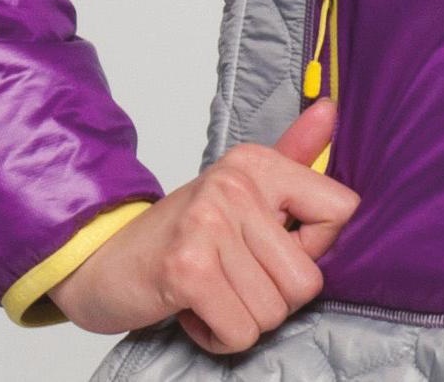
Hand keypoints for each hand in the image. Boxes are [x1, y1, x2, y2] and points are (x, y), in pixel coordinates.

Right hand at [53, 97, 357, 352]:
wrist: (101, 260)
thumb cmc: (182, 233)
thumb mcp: (241, 187)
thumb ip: (293, 154)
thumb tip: (330, 107)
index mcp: (258, 164)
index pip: (341, 210)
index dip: (315, 249)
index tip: (275, 248)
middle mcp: (236, 186)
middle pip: (306, 279)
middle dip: (273, 298)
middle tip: (236, 279)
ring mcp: (210, 225)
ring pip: (273, 312)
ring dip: (243, 319)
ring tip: (213, 292)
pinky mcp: (187, 270)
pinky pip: (240, 331)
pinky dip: (219, 336)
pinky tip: (195, 310)